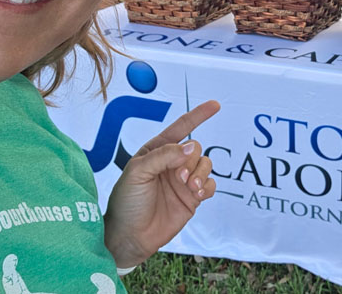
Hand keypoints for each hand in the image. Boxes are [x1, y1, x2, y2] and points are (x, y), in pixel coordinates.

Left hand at [103, 100, 219, 267]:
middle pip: (196, 148)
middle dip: (191, 160)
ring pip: (206, 165)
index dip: (198, 115)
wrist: (130, 237)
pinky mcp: (192, 198)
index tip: (215, 105)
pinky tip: (197, 195)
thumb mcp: (138, 172)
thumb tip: (192, 146)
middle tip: (180, 177)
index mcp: (157, 151)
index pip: (181, 128)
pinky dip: (208, 187)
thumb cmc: (127, 202)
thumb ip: (164, 156)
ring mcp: (183, 180)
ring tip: (190, 188)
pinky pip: (210, 185)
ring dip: (201, 174)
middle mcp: (172, 163)